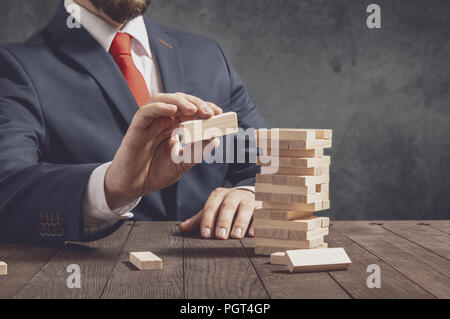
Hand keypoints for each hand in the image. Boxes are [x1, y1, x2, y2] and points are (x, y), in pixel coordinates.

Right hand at [105, 93, 222, 209]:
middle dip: (197, 103)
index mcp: (174, 126)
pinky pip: (146, 111)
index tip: (219, 112)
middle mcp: (162, 120)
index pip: (191, 110)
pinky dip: (159, 107)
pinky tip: (172, 110)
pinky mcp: (137, 126)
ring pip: (163, 100)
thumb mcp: (182, 163)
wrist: (133, 186)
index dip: (205, 108)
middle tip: (210, 112)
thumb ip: (197, 152)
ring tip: (194, 109)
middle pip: (180, 101)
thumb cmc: (155, 173)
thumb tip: (216, 139)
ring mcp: (150, 122)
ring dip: (180, 101)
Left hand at [179, 188, 260, 238]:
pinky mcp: (261, 207)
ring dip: (241, 223)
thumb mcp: (212, 211)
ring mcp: (248, 200)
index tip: (206, 235)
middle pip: (228, 207)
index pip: (211, 207)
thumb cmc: (226, 208)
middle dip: (224, 222)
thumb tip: (182, 229)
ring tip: (236, 236)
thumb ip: (198, 220)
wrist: (247, 197)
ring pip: (246, 209)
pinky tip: (254, 235)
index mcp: (219, 195)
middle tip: (220, 237)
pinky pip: (261, 214)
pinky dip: (258, 224)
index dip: (208, 220)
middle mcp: (234, 195)